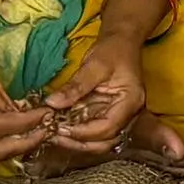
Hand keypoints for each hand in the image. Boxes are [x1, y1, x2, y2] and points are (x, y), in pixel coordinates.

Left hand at [36, 29, 162, 161]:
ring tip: (55, 133)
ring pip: (100, 140)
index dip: (83, 132)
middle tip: (54, 135)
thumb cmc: (113, 50)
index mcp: (131, 102)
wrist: (121, 41)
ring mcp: (119, 116)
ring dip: (77, 140)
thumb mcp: (94, 65)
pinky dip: (78, 131)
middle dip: (79, 142)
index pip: (108, 127)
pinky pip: (94, 130)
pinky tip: (62, 126)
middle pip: (105, 141)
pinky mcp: (108, 114)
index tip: (60, 128)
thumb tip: (52, 103)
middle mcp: (129, 114)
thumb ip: (75, 86)